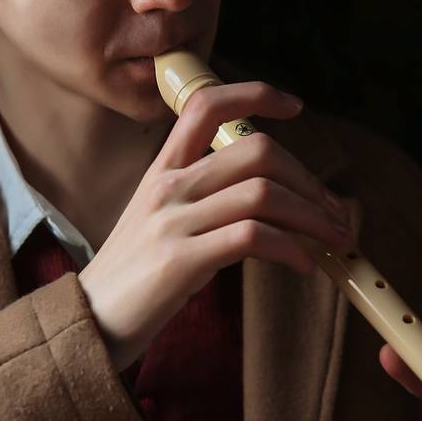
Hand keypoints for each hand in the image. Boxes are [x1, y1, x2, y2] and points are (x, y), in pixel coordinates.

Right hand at [79, 81, 355, 370]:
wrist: (86, 325)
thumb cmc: (133, 282)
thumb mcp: (160, 224)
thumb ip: (204, 202)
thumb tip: (271, 200)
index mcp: (161, 171)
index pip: (206, 105)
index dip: (256, 94)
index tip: (296, 107)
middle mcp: (166, 187)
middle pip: (255, 151)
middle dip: (309, 179)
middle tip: (335, 211)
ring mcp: (171, 222)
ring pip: (263, 193)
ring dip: (313, 216)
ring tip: (334, 240)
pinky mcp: (179, 262)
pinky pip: (252, 237)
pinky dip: (291, 249)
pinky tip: (305, 265)